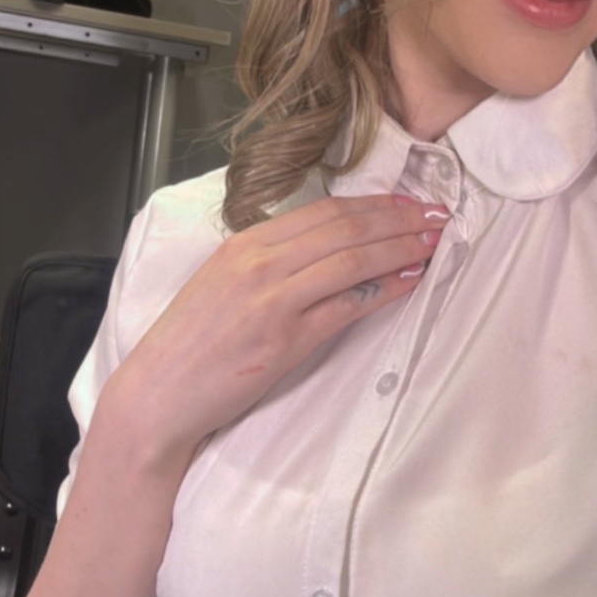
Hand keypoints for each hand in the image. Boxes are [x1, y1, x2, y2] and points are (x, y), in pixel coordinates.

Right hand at [103, 194, 447, 459]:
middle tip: (438, 214)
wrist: (159, 394)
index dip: (373, 204)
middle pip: (345, 227)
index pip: (322, 210)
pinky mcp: (286, 337)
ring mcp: (273, 298)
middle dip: (399, 218)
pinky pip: (349, 304)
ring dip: (402, 247)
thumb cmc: (189, 346)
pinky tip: (411, 281)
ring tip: (435, 242)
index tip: (407, 202)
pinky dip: (386, 288)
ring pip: (353, 258)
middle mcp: (260, 261)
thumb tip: (321, 253)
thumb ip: (266, 264)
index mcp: (243, 243)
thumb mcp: (222, 285)